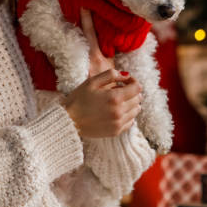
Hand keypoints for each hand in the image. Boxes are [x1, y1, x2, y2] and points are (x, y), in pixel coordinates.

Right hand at [61, 8, 141, 136]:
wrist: (68, 121)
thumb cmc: (78, 99)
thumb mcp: (92, 81)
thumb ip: (111, 75)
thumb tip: (126, 75)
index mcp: (115, 97)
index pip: (137, 88)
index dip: (133, 81)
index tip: (125, 80)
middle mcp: (120, 112)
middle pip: (138, 99)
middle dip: (131, 91)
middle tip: (119, 89)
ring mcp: (118, 123)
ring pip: (136, 110)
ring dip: (131, 103)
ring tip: (117, 100)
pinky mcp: (115, 132)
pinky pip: (131, 122)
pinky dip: (128, 115)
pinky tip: (117, 111)